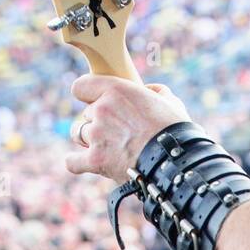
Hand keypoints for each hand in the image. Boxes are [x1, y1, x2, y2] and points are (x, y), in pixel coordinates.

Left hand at [65, 77, 193, 184]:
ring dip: (88, 139)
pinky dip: (75, 162)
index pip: (81, 86)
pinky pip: (73, 161)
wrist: (174, 162)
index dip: (88, 94)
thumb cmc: (176, 131)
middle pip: (86, 114)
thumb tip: (149, 91)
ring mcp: (96, 135)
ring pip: (78, 133)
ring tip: (104, 146)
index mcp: (116, 90)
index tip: (95, 101)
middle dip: (98, 121)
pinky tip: (80, 162)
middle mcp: (102, 109)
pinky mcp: (95, 160)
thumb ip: (155, 92)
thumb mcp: (170, 102)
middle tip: (117, 133)